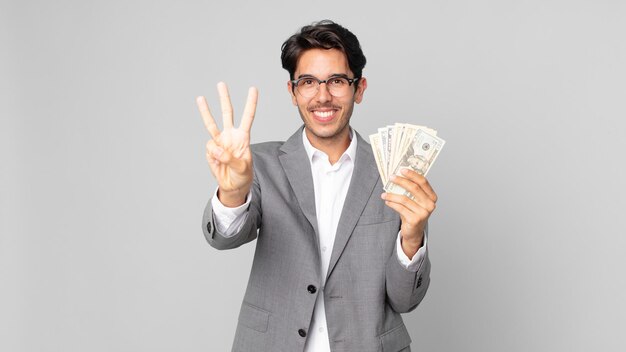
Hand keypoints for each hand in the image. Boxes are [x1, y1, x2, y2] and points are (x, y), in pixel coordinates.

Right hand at [197, 82, 257, 206]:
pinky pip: (209, 148)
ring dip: (205, 110)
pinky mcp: (211, 151)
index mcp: (243, 137)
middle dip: (224, 98)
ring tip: (200, 98)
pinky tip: (218, 162)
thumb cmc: (242, 175)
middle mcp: (230, 136)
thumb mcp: (242, 168)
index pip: (248, 117)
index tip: (253, 89)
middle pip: (227, 113)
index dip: (250, 103)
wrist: (233, 186)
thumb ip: (229, 158)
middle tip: (221, 84)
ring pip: (211, 123)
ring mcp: (220, 142)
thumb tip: (215, 148)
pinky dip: (213, 155)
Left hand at [381, 169, 437, 258]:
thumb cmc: (413, 212)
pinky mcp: (415, 220)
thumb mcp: (415, 201)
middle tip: (391, 178)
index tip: (402, 170)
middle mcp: (430, 205)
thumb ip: (411, 190)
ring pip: (404, 199)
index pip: (423, 182)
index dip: (412, 175)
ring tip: (384, 194)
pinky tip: (387, 201)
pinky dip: (392, 203)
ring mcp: (423, 213)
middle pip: (414, 188)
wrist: (414, 231)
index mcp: (432, 197)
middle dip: (401, 181)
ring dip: (392, 195)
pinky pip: (400, 208)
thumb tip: (397, 176)